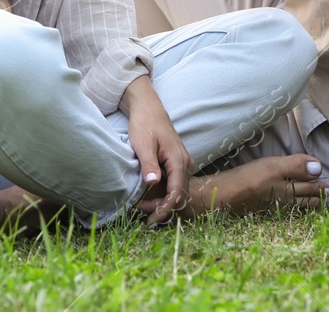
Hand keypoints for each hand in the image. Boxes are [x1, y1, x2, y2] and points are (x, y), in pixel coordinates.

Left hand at [118, 76, 191, 224]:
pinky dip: (164, 192)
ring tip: (143, 206)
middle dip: (162, 207)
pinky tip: (150, 196)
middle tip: (141, 213)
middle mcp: (186, 162)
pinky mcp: (178, 162)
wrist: (148, 108)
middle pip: (179, 194)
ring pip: (178, 189)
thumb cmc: (145, 124)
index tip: (151, 220)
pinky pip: (175, 183)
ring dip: (163, 201)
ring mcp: (184, 162)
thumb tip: (152, 183)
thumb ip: (149, 164)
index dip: (165, 208)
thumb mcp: (143, 145)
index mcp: (179, 160)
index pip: (177, 192)